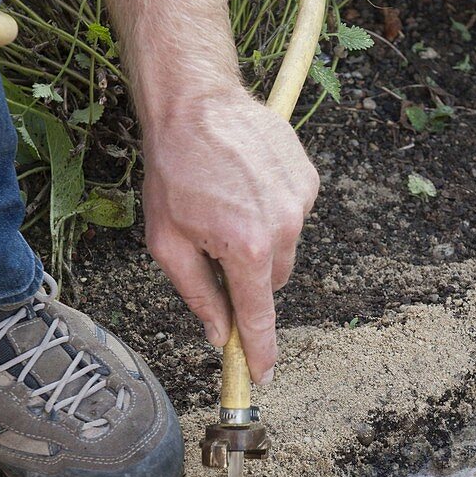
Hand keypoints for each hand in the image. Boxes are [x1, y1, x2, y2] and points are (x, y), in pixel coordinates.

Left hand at [142, 92, 318, 382]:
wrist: (196, 102)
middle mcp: (283, 227)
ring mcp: (300, 201)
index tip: (264, 374)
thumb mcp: (167, 241)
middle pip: (273, 280)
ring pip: (284, 247)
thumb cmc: (174, 170)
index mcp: (247, 247)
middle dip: (248, 275)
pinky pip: (292, 215)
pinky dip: (272, 211)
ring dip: (260, 240)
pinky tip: (246, 184)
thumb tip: (217, 333)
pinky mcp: (308, 179)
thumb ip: (197, 293)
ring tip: (228, 202)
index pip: (259, 314)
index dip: (260, 349)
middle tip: (215, 244)